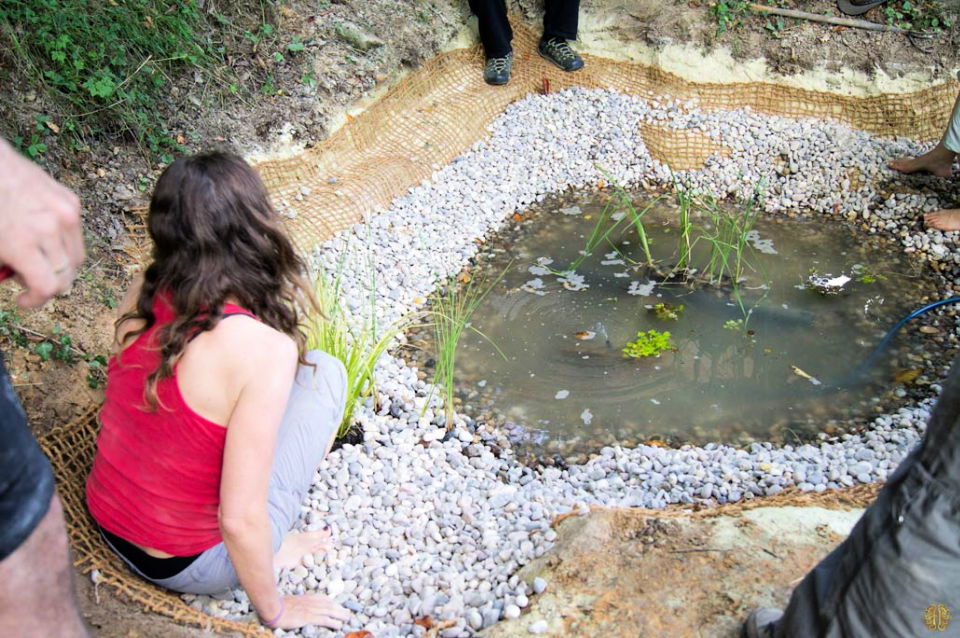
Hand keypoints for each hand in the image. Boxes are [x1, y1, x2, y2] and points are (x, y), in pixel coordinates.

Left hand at [0, 139, 83, 307]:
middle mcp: (50, 229)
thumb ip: (6, 269)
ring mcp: (66, 214)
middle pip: (67, 276)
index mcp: (22, 242)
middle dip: (48, 282)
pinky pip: (76, 235)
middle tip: (28, 276)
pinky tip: (42, 232)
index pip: (48, 287)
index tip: (24, 299)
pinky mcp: (72, 202)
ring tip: (38, 255)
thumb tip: (26, 286)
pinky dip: (62, 240)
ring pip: (77, 258)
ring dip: (60, 264)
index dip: (37, 300)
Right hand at [270, 594, 349, 630]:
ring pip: (329, 611)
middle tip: (347, 612)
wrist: (272, 608)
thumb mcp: (290, 601)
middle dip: (339, 608)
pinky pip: (324, 620)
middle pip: (329, 604)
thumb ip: (297, 603)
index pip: (323, 598)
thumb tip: (299, 607)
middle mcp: (311, 602)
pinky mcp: (308, 617)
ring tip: (347, 618)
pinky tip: (338, 625)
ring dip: (340, 614)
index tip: (338, 605)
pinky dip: (332, 622)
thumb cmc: (277, 606)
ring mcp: (310, 609)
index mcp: (306, 597)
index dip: (332, 602)